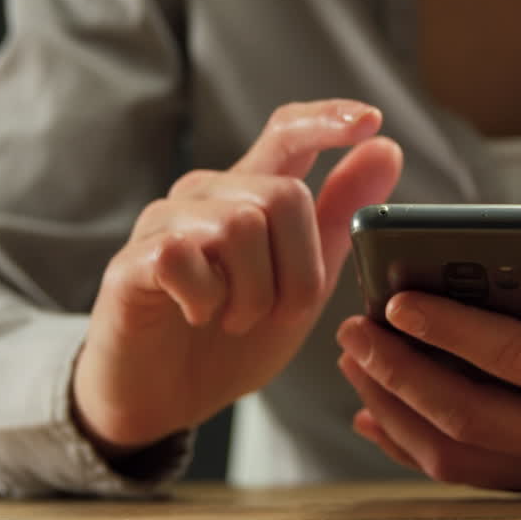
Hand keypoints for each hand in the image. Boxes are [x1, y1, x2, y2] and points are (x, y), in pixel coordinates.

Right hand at [74, 99, 401, 454]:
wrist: (166, 400)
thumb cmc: (233, 339)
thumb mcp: (305, 281)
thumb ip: (339, 218)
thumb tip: (387, 148)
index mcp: (250, 195)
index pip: (287, 133)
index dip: (328, 120)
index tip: (371, 121)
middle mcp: (206, 195)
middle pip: (282, 195)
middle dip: (300, 271)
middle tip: (277, 315)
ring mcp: (164, 223)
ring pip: (240, 226)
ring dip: (254, 294)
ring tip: (235, 321)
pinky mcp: (132, 260)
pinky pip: (185, 256)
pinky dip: (207, 299)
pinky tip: (199, 316)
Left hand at [336, 252, 520, 495]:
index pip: (511, 360)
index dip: (448, 329)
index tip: (395, 299)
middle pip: (466, 416)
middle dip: (400, 372)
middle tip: (354, 330)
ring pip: (458, 455)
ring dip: (398, 410)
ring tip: (357, 363)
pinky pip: (470, 474)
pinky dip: (416, 448)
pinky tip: (378, 416)